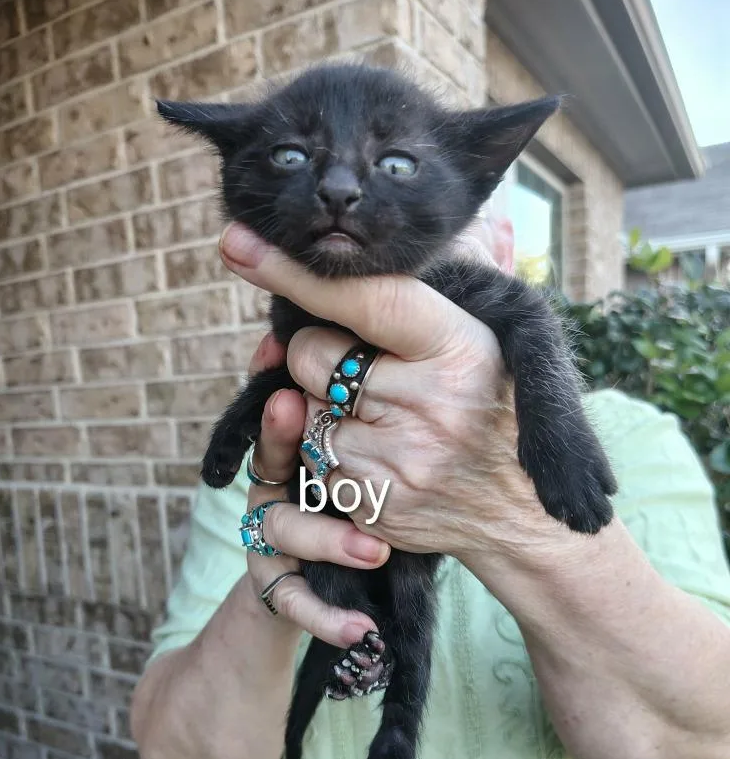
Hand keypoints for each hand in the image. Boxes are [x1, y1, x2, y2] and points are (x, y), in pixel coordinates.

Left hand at [221, 224, 561, 564]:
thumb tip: (405, 241)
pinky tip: (379, 460)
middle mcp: (433, 404)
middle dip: (318, 357)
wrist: (520, 517)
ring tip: (383, 421)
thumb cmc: (498, 409)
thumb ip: (447, 287)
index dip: (299, 273)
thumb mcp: (493, 338)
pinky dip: (332, 458)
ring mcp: (402, 460)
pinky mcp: (376, 504)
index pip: (368, 298)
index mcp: (463, 348)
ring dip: (324, 411)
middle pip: (314, 356)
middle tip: (360, 369)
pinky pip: (313, 464)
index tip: (239, 244)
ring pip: (305, 412)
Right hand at [243, 334, 390, 647]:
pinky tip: (360, 629)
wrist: (344, 584)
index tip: (294, 367)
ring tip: (373, 551)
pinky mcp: (278, 586)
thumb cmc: (371, 506)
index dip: (282, 386)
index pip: (281, 412)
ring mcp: (271, 537)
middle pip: (267, 456)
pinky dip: (324, 616)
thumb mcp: (380, 463)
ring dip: (324, 538)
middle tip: (293, 409)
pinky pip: (291, 600)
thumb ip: (378, 425)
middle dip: (279, 436)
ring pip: (278, 527)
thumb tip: (406, 365)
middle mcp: (276, 487)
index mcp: (297, 452)